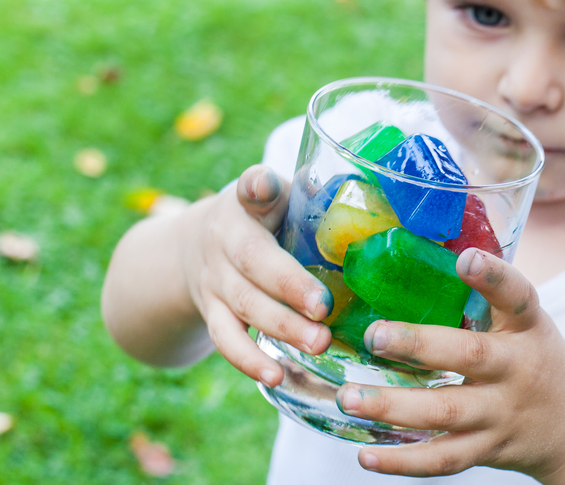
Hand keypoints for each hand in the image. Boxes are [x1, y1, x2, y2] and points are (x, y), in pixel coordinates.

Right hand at [183, 165, 332, 386]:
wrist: (197, 246)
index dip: (258, 187)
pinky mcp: (212, 313)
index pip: (251, 188)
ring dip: (282, 328)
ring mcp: (214, 280)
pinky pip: (226, 340)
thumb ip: (311, 196)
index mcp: (246, 204)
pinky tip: (276, 377)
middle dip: (290, 287)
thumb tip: (367, 194)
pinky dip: (249, 361)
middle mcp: (223, 239)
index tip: (265, 188)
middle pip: (253, 263)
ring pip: (244, 306)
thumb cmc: (260, 219)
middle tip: (325, 308)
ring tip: (318, 344)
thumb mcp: (278, 197)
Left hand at [333, 248, 564, 480]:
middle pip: (471, 356)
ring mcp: (503, 413)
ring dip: (393, 406)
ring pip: (447, 412)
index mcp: (528, 327)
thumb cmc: (536, 359)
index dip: (493, 277)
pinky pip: (443, 459)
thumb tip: (419, 248)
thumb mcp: (526, 323)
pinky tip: (365, 455)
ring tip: (349, 398)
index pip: (518, 296)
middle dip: (419, 346)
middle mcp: (518, 368)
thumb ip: (485, 298)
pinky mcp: (488, 449)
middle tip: (374, 336)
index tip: (465, 259)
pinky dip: (403, 462)